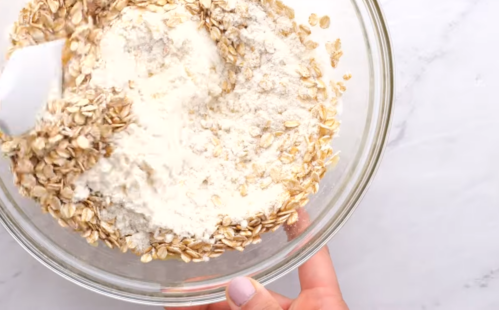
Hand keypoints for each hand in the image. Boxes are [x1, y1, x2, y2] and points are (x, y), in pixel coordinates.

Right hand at [175, 209, 348, 309]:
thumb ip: (265, 309)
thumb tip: (239, 287)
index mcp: (322, 306)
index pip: (312, 255)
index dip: (299, 225)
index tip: (286, 200)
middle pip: (259, 282)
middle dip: (227, 269)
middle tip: (204, 246)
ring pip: (231, 304)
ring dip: (203, 292)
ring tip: (178, 278)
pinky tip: (176, 304)